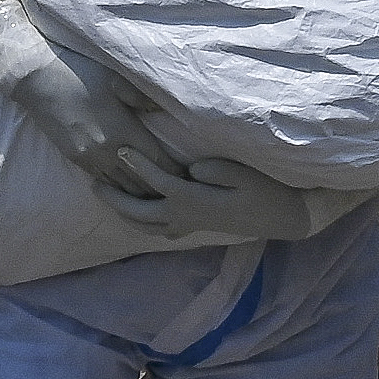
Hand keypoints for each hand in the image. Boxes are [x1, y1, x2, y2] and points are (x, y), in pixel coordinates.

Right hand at [0, 0, 181, 189]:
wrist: (35, 77)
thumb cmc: (79, 71)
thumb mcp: (116, 79)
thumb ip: (143, 97)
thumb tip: (166, 109)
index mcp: (123, 132)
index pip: (158, 163)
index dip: (176, 173)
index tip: (192, 177)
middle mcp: (107, 152)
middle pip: (142, 183)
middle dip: (162, 189)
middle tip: (181, 194)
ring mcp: (89, 158)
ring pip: (122, 188)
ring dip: (140, 193)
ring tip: (159, 199)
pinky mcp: (75, 159)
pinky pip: (103, 183)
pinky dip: (120, 189)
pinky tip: (129, 192)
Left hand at [97, 152, 318, 240]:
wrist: (283, 217)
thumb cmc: (265, 190)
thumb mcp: (244, 174)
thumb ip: (215, 170)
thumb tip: (191, 168)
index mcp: (195, 201)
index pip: (158, 182)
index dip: (137, 164)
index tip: (119, 148)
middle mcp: (187, 217)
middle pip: (141, 212)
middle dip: (116, 198)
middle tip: (95, 183)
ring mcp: (191, 225)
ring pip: (147, 226)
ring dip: (125, 214)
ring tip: (108, 198)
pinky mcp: (197, 228)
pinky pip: (161, 230)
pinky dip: (143, 224)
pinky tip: (137, 216)